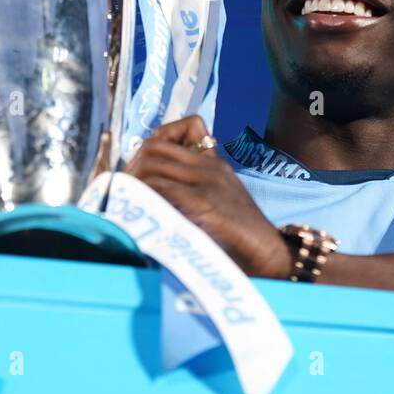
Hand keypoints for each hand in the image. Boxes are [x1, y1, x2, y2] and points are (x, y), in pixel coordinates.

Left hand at [125, 115, 290, 279]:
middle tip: (123, 195)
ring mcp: (209, 182)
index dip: (140, 155)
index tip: (133, 179)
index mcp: (211, 162)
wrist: (270, 254)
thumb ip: (191, 191)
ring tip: (128, 206)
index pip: (164, 138)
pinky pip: (164, 189)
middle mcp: (209, 166)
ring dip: (134, 186)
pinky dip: (146, 200)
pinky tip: (141, 215)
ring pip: (154, 167)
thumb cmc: (241, 237)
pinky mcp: (206, 202)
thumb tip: (153, 196)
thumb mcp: (216, 202)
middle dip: (131, 169)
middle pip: (153, 149)